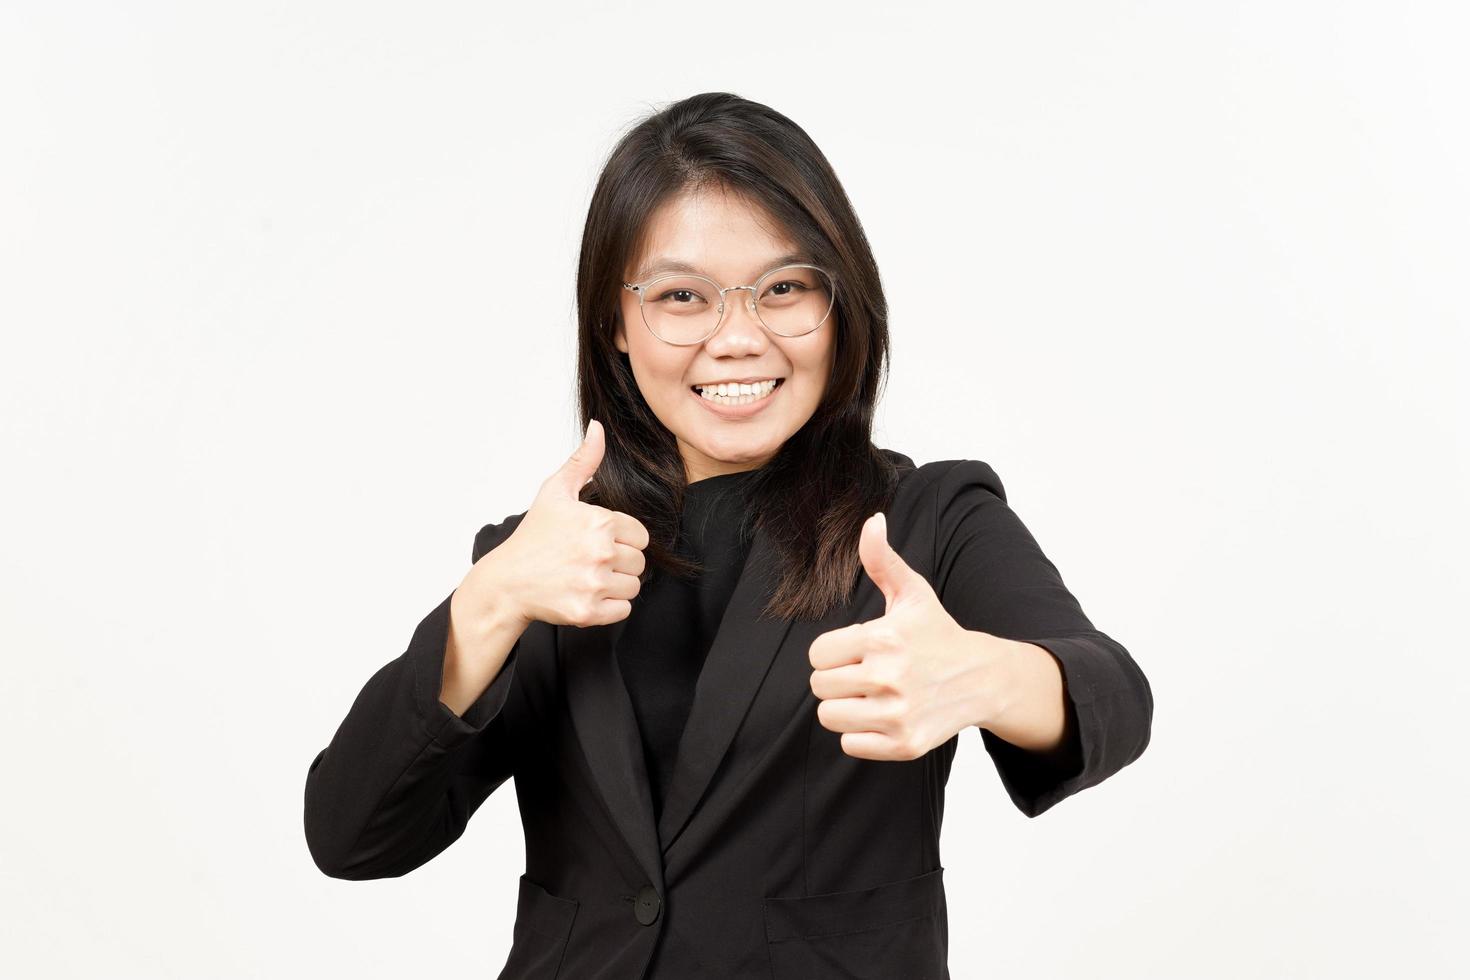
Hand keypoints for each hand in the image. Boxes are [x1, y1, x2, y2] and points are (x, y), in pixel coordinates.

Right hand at [467, 419, 650, 629]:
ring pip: (633, 587)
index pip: (641, 536)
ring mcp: (594, 584)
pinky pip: (624, 610)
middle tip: (588, 561)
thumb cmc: (533, 537)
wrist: (506, 582)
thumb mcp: (555, 492)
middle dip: (619, 563)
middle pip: (639, 562)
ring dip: (615, 585)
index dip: (621, 539)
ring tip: (586, 577)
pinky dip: (609, 607)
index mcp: (600, 522)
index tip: (596, 542)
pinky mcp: (588, 612)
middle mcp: (600, 553)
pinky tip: (586, 594)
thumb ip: (583, 461)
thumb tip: (598, 428)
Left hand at [808, 512, 1010, 760]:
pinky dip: (861, 734)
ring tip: (871, 695)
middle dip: (837, 678)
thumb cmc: (937, 633)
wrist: (982, 678)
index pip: (817, 654)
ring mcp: (898, 714)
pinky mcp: (905, 744)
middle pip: (819, 687)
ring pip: (829, 717)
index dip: (833, 651)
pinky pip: (850, 745)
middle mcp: (889, 678)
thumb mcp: (912, 593)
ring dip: (845, 707)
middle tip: (864, 672)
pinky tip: (883, 716)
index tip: (856, 650)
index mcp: (883, 638)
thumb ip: (882, 559)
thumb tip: (871, 520)